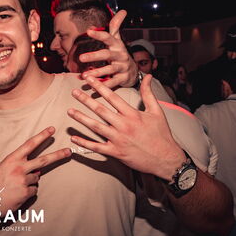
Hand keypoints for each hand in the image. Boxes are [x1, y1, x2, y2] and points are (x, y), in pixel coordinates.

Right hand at [0, 127, 69, 217]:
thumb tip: (38, 171)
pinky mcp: (25, 193)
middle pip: (44, 160)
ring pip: (36, 178)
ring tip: (14, 186)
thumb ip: (19, 166)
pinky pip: (33, 191)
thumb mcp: (3, 169)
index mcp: (12, 159)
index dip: (42, 136)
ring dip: (29, 182)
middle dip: (58, 155)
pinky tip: (15, 195)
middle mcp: (19, 167)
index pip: (30, 144)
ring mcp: (23, 180)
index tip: (52, 129)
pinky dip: (26, 193)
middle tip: (69, 151)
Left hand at [67, 74, 184, 180]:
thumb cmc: (161, 135)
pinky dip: (84, 143)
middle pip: (100, 110)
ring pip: (96, 127)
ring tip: (70, 111)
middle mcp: (123, 125)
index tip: (89, 79)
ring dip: (81, 118)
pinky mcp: (116, 153)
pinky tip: (74, 137)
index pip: (112, 97)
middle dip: (85, 100)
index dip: (99, 86)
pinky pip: (97, 147)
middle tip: (74, 92)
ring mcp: (118, 139)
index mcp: (132, 114)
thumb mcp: (157, 111)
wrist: (166, 159)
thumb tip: (148, 76)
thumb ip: (148, 93)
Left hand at [78, 9, 137, 88]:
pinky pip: (112, 83)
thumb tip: (121, 11)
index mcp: (117, 45)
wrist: (133, 71)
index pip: (108, 37)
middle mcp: (120, 55)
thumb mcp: (118, 40)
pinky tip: (92, 89)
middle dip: (94, 56)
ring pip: (109, 70)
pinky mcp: (122, 79)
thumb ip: (116, 26)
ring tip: (84, 76)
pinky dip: (102, 86)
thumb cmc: (120, 53)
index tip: (88, 30)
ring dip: (96, 73)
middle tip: (81, 58)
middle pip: (107, 54)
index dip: (99, 34)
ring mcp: (122, 67)